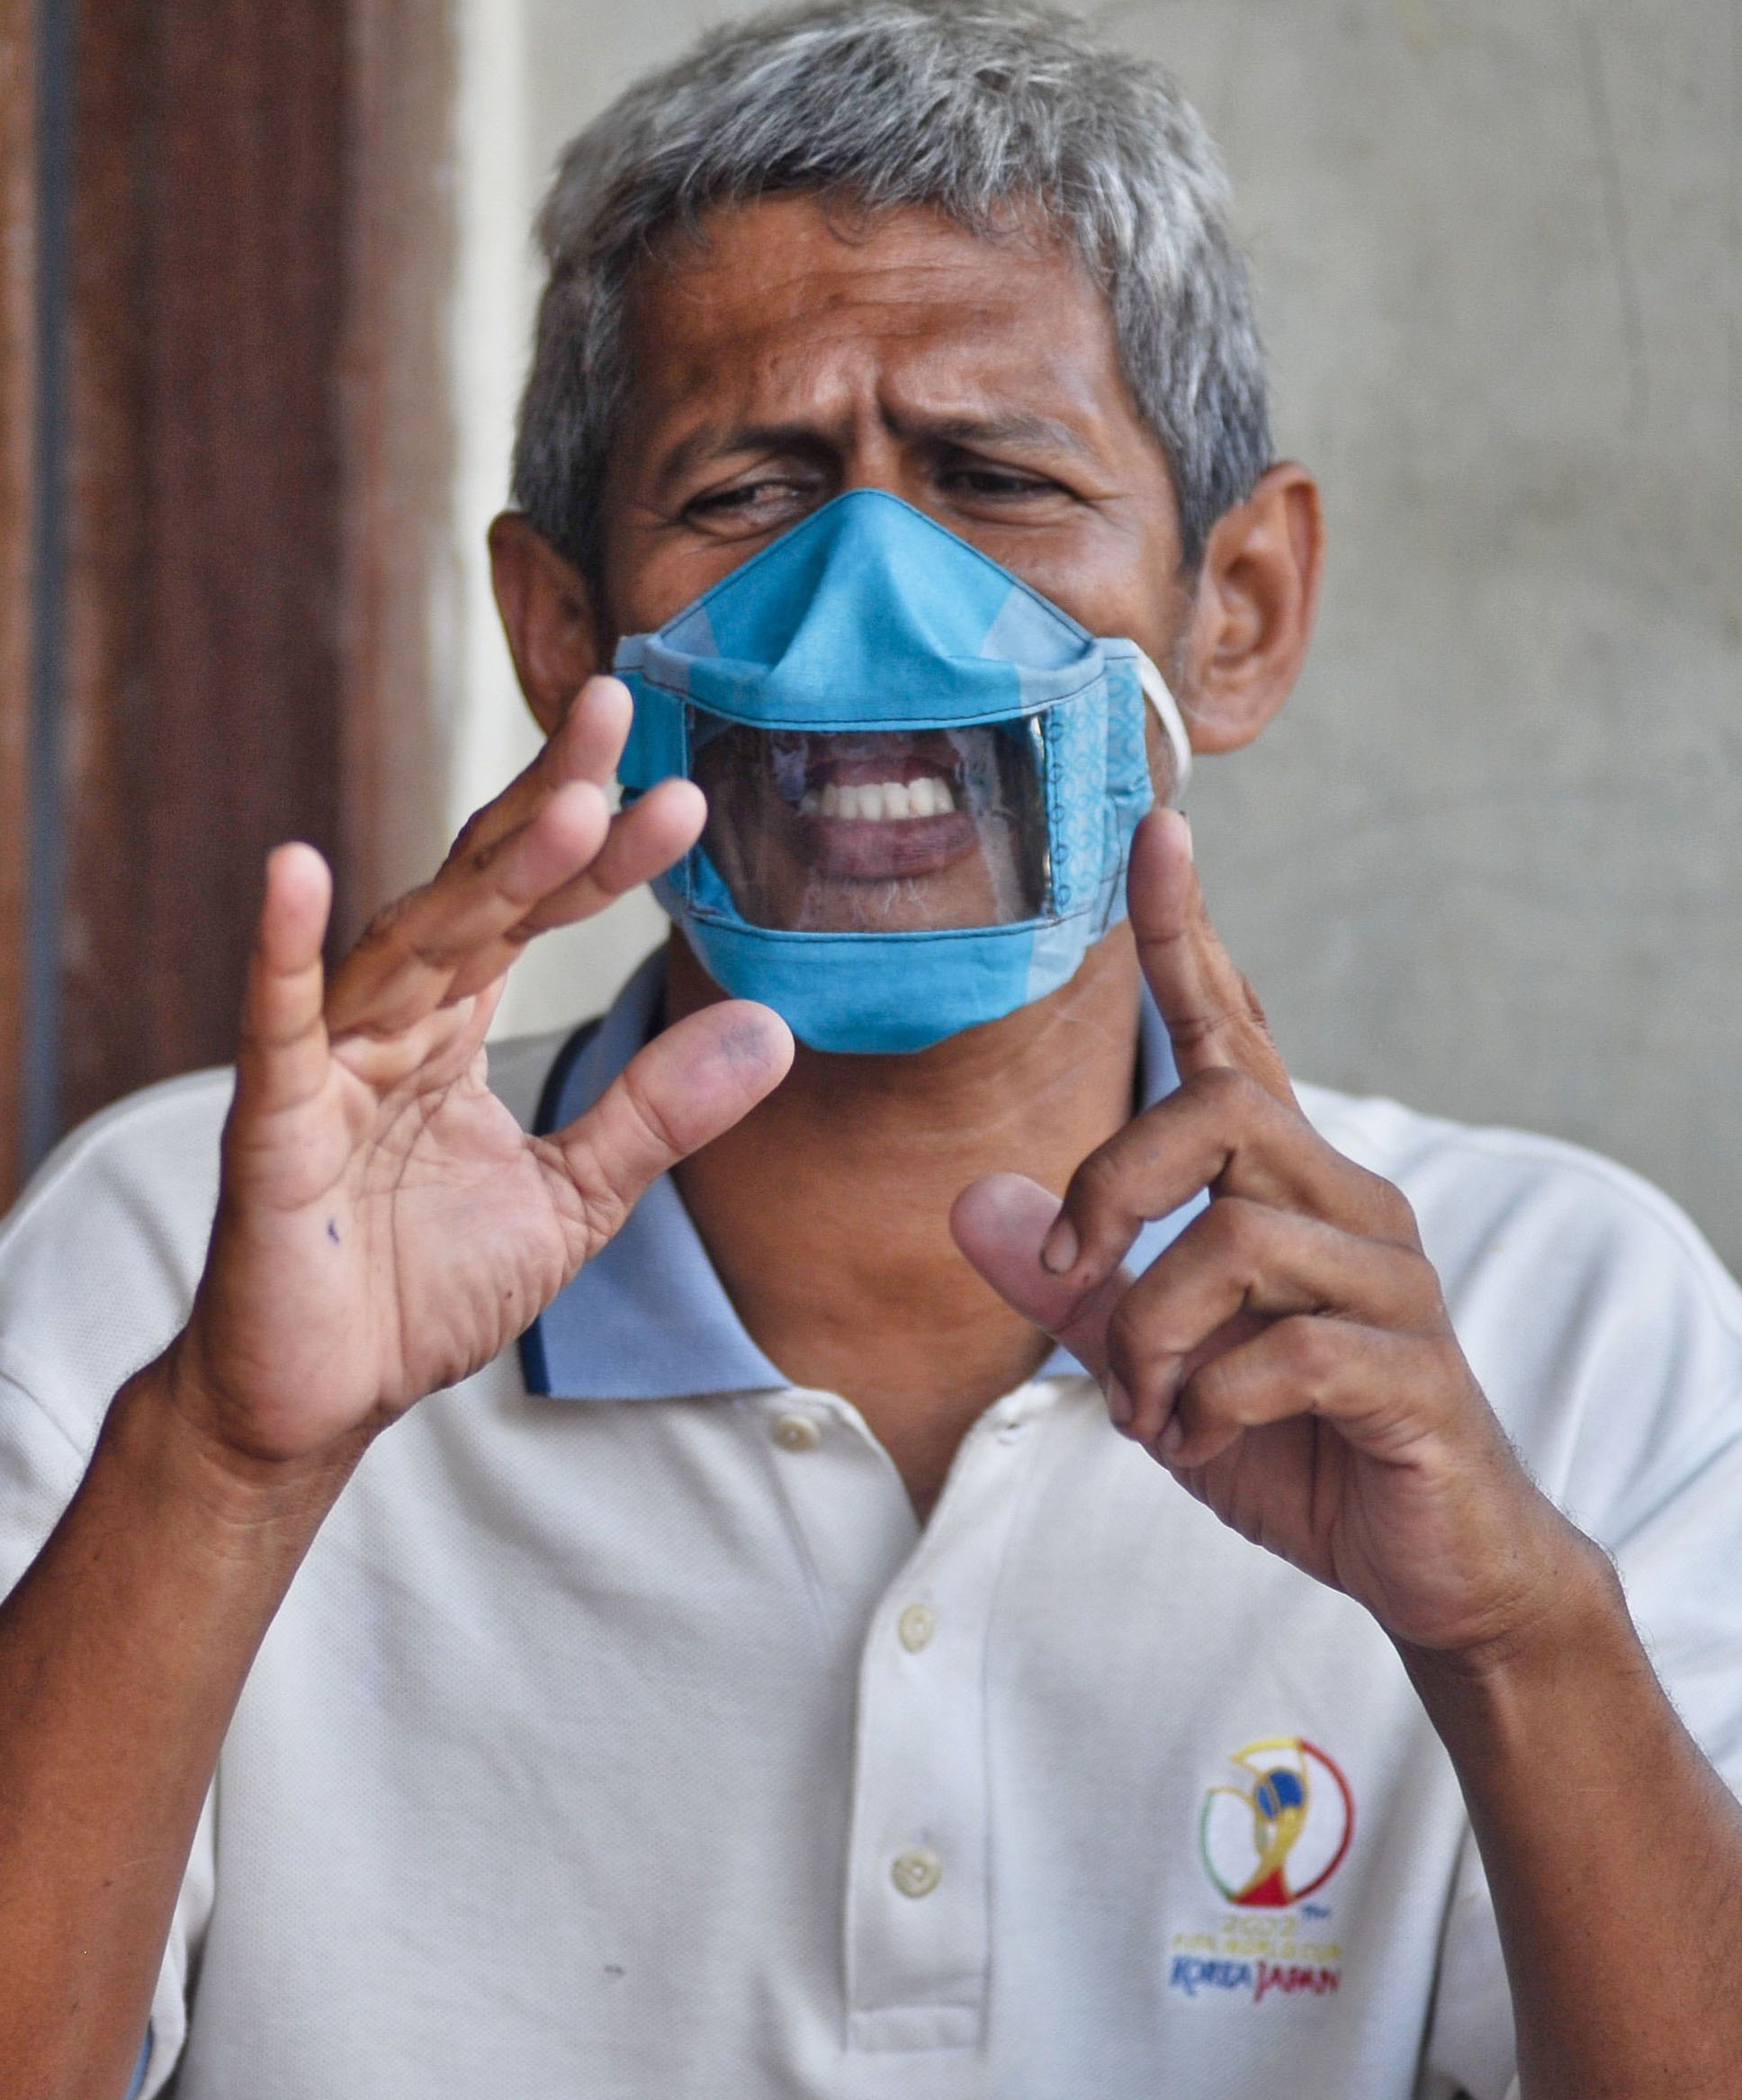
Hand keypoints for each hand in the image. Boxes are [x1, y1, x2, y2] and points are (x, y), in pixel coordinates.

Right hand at [174, 678, 792, 1472]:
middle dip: (549, 803)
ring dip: (485, 869)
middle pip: (477, 890)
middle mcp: (391, 1022)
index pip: (535, 913)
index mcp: (452, 1027)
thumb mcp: (573, 1198)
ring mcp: (327, 1064)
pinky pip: (277, 1024)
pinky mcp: (271, 1123)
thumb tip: (771, 1027)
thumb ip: (655, 1113)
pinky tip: (292, 867)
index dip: (604, 854)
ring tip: (567, 800)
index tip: (684, 795)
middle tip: (621, 704)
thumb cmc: (416, 1292)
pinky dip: (280, 949)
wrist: (319, 1401)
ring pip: (411, 941)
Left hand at [952, 811, 1604, 1658]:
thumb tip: (969, 1201)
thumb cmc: (1285, 1441)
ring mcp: (1389, 1284)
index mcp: (1278, 1185)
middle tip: (1071, 1279)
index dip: (1189, 934)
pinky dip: (1209, 1402)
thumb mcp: (1145, 1361)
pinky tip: (1197, 1438)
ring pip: (1237, 1240)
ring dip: (1152, 1332)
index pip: (1228, 1033)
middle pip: (1219, 1109)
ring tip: (1145, 1405)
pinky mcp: (1413, 1372)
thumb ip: (1066, 1283)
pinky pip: (1290, 1350)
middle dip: (1114, 1184)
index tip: (1155, 832)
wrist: (1423, 1560)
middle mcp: (1343, 1205)